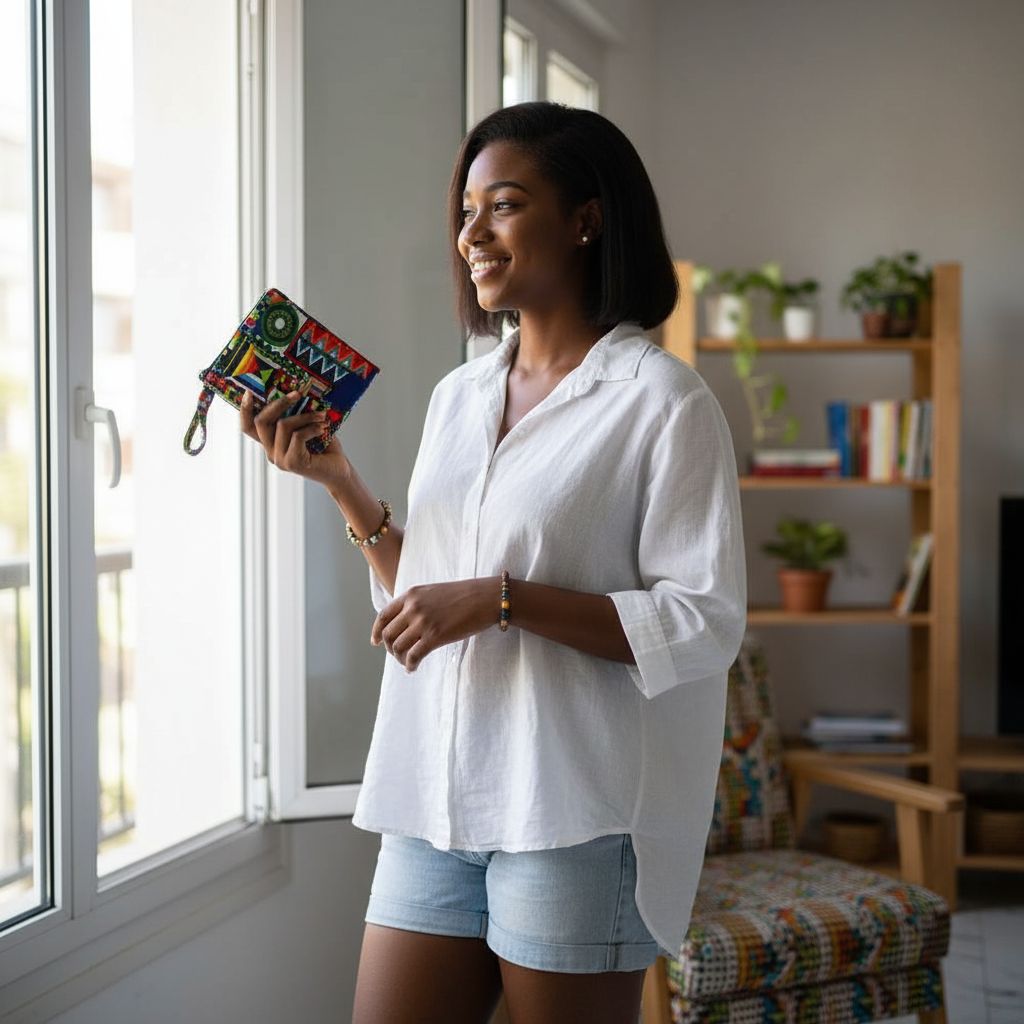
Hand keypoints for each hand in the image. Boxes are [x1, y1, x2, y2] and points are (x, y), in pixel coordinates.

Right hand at [240, 387, 350, 488]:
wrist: (340, 471)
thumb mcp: (307, 427)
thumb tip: (294, 392)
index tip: (249, 392)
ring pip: (283, 425)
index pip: (248, 428)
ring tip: (321, 416)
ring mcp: (280, 459)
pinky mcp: (293, 463)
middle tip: (297, 394)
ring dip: (305, 416)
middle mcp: (271, 452)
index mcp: (271, 443)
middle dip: (279, 403)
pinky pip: (297, 435)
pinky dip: (312, 428)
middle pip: (261, 421)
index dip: (244, 410)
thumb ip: (296, 415)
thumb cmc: (325, 448)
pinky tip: (323, 428)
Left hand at [371, 577, 498, 672]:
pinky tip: (414, 668)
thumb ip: (417, 603)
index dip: (376, 631)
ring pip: (398, 647)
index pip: (383, 616)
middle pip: (388, 635)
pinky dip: (410, 665)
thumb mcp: (433, 592)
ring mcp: (423, 622)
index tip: (375, 642)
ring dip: (401, 659)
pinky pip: (413, 656)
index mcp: (411, 595)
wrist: (485, 597)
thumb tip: (406, 623)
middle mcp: (413, 608)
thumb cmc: (464, 595)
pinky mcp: (435, 636)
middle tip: (399, 655)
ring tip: (408, 663)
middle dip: (390, 648)